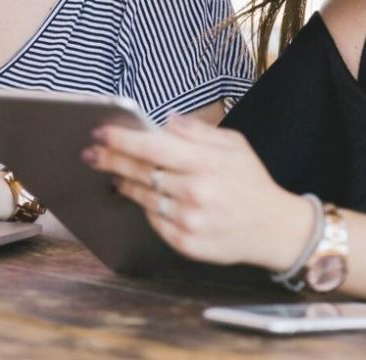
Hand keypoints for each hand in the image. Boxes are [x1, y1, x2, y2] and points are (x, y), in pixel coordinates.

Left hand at [82, 114, 314, 270]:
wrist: (274, 229)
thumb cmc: (252, 182)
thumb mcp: (235, 145)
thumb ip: (198, 132)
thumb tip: (166, 121)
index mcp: (207, 164)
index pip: (153, 148)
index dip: (122, 139)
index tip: (100, 132)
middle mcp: (195, 193)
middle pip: (141, 173)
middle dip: (111, 160)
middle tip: (91, 153)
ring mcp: (189, 222)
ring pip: (144, 198)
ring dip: (125, 183)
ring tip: (114, 174)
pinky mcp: (185, 244)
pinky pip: (154, 221)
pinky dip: (147, 207)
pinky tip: (143, 196)